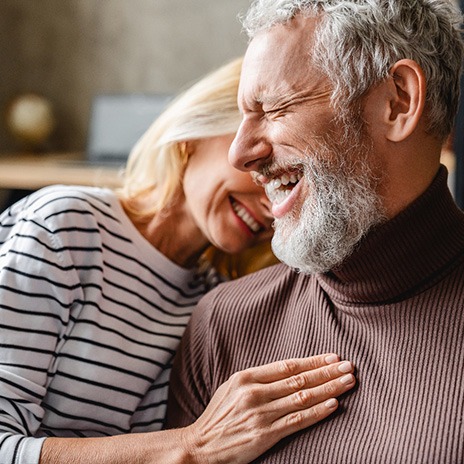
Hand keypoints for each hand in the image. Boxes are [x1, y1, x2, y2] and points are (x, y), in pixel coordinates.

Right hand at [181, 353, 355, 463]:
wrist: (200, 446)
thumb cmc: (218, 416)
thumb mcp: (232, 387)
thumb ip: (258, 379)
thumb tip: (288, 371)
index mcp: (246, 377)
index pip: (288, 366)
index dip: (313, 361)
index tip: (333, 356)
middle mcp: (255, 393)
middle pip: (299, 379)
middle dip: (327, 371)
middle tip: (349, 365)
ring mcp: (260, 414)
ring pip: (302, 397)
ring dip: (329, 388)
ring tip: (348, 381)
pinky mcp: (265, 435)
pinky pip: (297, 421)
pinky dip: (317, 412)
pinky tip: (333, 405)